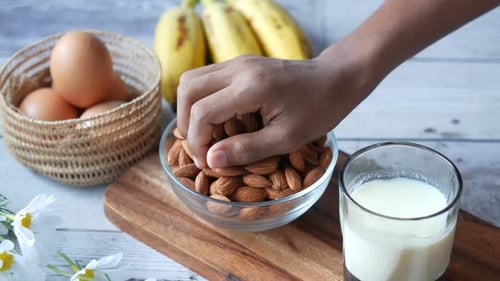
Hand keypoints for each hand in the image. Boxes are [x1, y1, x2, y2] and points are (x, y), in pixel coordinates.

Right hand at [177, 51, 371, 168]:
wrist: (336, 78)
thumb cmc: (319, 109)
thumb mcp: (287, 138)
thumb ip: (247, 149)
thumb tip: (211, 160)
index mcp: (251, 87)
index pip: (202, 111)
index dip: (197, 141)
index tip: (207, 162)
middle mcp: (239, 68)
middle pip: (187, 89)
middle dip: (186, 122)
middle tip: (201, 148)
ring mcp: (239, 62)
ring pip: (192, 80)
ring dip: (190, 109)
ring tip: (205, 135)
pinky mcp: (241, 64)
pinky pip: (207, 78)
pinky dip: (203, 100)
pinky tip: (218, 120)